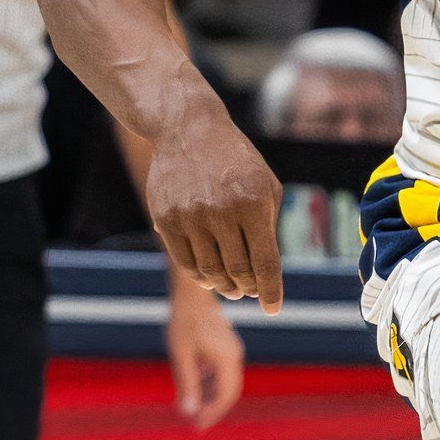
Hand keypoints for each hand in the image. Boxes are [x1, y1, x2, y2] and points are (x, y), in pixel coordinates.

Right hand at [141, 106, 286, 310]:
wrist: (189, 130)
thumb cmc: (237, 162)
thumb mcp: (266, 186)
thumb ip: (269, 226)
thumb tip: (267, 271)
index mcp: (253, 204)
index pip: (265, 261)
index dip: (270, 290)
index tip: (272, 309)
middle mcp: (221, 212)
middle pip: (237, 271)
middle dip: (247, 288)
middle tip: (249, 292)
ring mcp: (190, 216)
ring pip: (210, 271)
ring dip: (223, 286)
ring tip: (231, 287)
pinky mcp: (166, 218)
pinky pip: (185, 261)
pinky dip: (200, 275)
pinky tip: (209, 276)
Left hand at [164, 281, 245, 428]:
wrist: (191, 294)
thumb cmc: (184, 323)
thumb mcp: (182, 355)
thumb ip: (187, 383)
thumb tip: (187, 411)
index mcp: (228, 359)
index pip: (226, 395)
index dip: (213, 413)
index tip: (198, 425)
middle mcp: (235, 356)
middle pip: (229, 391)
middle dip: (213, 408)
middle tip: (196, 424)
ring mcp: (232, 351)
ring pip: (225, 382)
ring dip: (211, 397)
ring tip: (193, 410)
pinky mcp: (225, 347)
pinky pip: (221, 372)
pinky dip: (210, 384)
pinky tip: (194, 390)